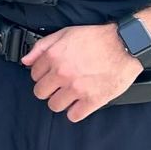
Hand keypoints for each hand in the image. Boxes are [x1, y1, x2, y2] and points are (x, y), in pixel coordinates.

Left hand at [21, 23, 142, 121]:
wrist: (124, 45)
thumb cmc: (96, 38)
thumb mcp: (64, 33)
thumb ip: (41, 46)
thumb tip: (26, 60)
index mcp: (53, 56)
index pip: (34, 75)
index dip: (42, 74)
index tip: (49, 75)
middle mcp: (62, 73)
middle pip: (41, 93)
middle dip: (47, 89)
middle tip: (58, 86)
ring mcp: (77, 88)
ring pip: (55, 106)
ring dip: (60, 101)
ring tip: (69, 94)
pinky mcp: (93, 100)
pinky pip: (74, 116)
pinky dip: (75, 112)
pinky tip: (80, 103)